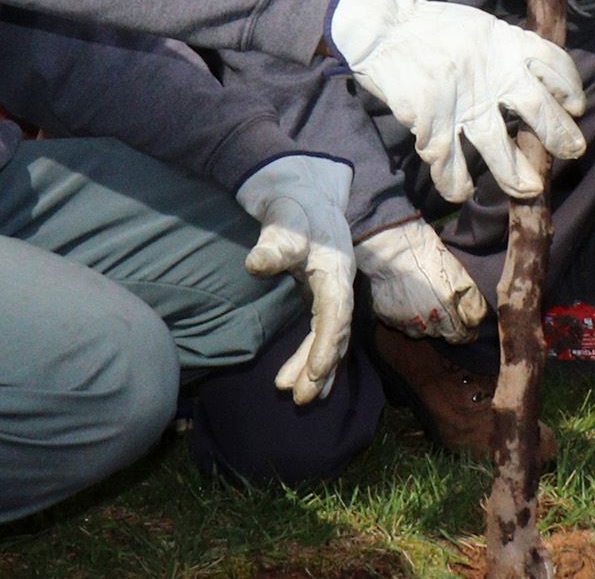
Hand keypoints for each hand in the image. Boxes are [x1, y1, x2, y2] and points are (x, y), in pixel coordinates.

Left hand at [235, 154, 355, 404]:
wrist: (303, 195)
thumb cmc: (293, 211)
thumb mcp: (283, 224)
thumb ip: (274, 246)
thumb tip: (255, 264)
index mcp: (335, 270)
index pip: (336, 314)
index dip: (327, 345)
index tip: (314, 372)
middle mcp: (339, 286)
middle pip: (335, 334)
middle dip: (320, 368)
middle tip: (299, 398)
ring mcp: (331, 294)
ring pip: (329, 338)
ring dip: (315, 369)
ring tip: (295, 397)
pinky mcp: (320, 299)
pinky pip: (321, 334)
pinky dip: (313, 358)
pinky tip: (298, 380)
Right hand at [327, 0, 586, 202]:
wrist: (385, 27)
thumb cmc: (436, 28)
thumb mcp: (483, 28)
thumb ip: (509, 51)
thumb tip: (537, 81)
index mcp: (506, 44)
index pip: (554, 65)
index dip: (571, 89)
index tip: (576, 107)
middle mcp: (491, 73)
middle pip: (537, 109)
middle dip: (559, 135)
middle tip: (572, 151)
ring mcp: (461, 102)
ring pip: (497, 147)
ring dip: (515, 175)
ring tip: (528, 190)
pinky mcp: (431, 122)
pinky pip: (449, 163)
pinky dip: (456, 182)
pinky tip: (462, 191)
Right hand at [354, 218, 487, 341]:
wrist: (396, 249)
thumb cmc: (430, 259)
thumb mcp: (460, 276)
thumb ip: (472, 302)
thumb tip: (477, 320)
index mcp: (444, 314)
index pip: (459, 337)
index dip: (467, 334)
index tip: (469, 329)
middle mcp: (424, 324)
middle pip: (439, 334)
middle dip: (445, 325)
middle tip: (445, 307)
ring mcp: (403, 322)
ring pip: (419, 332)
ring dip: (425, 323)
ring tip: (425, 303)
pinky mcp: (386, 317)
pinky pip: (400, 324)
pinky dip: (406, 317)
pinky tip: (408, 300)